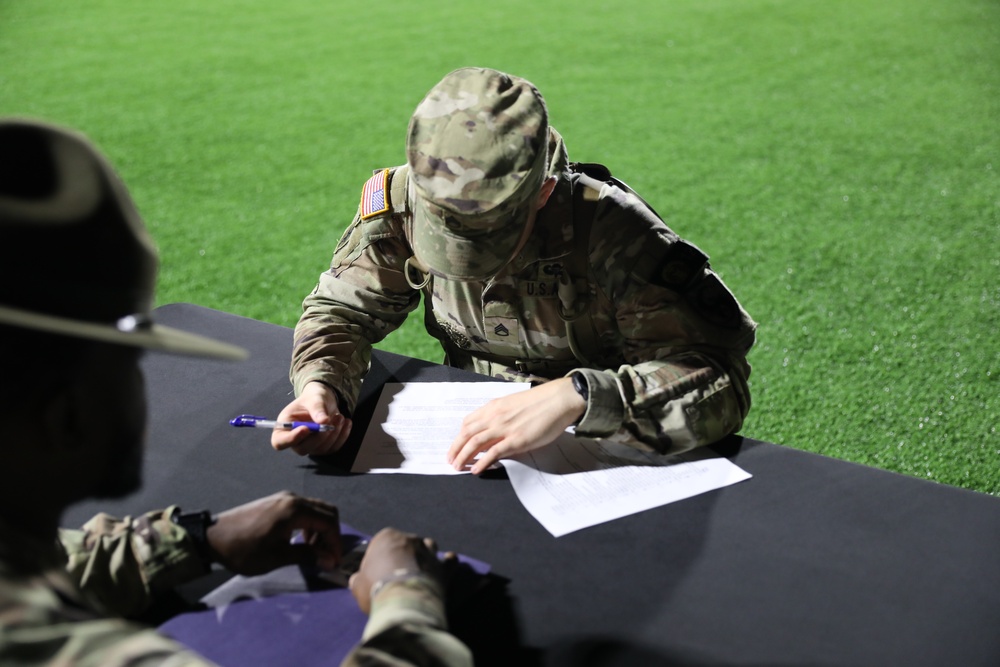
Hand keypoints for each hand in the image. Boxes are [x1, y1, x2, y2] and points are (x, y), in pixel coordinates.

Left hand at [206, 491, 341, 573]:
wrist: (212, 538)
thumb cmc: (244, 550)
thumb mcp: (276, 557)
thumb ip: (306, 555)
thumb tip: (330, 561)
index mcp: (295, 510)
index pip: (329, 522)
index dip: (335, 543)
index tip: (334, 562)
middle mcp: (293, 499)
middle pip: (326, 511)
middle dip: (331, 534)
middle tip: (327, 556)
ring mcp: (284, 498)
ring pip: (315, 510)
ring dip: (321, 529)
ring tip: (314, 551)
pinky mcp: (276, 502)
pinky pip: (304, 509)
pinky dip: (310, 524)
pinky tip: (300, 540)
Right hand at [271, 381, 352, 455]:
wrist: (324, 401)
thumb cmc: (313, 398)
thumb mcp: (315, 397)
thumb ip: (317, 407)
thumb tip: (323, 421)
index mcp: (284, 427)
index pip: (280, 442)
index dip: (291, 439)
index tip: (306, 428)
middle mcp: (295, 440)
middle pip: (303, 449)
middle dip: (319, 436)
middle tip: (330, 420)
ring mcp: (309, 446)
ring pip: (321, 449)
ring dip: (334, 434)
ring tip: (340, 416)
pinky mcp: (323, 447)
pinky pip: (333, 447)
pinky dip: (342, 435)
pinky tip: (346, 422)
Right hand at [348, 527, 442, 614]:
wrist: (402, 598)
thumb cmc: (375, 587)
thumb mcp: (358, 584)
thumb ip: (359, 579)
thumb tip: (357, 580)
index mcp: (387, 537)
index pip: (382, 544)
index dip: (378, 559)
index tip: (376, 573)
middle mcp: (410, 539)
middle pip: (406, 544)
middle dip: (402, 556)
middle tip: (396, 575)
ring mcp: (428, 552)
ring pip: (428, 547)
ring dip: (425, 555)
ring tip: (420, 569)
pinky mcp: (442, 568)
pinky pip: (449, 561)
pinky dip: (448, 562)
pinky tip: (448, 563)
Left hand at [447, 377, 585, 473]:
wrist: (559, 399)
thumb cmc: (541, 402)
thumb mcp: (514, 404)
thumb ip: (501, 416)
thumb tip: (494, 430)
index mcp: (494, 407)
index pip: (469, 422)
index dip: (460, 435)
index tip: (457, 445)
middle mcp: (495, 416)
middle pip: (467, 434)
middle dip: (455, 448)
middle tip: (450, 460)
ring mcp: (505, 428)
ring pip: (475, 443)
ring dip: (463, 456)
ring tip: (457, 467)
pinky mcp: (516, 440)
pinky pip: (493, 453)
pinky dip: (481, 462)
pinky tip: (475, 470)